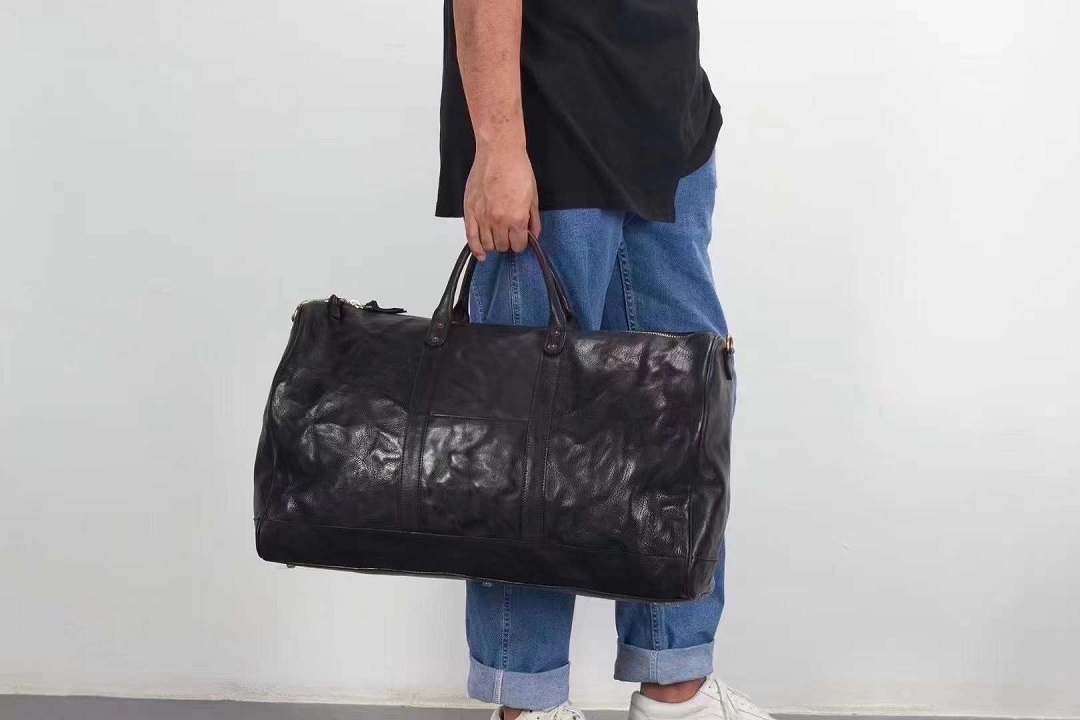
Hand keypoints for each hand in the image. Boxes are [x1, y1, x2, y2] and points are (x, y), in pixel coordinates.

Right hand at [463, 141, 541, 260]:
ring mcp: (482, 217)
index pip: (518, 245)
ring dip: (493, 244)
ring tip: (497, 237)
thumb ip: (533, 219)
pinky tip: (480, 254)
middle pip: (502, 246)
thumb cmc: (517, 169)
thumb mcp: (533, 196)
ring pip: (487, 244)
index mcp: (516, 219)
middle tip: (509, 235)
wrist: (499, 152)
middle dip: (508, 243)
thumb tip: (534, 234)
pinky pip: (470, 236)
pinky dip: (475, 248)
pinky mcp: (469, 210)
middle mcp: (498, 221)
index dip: (521, 244)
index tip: (520, 239)